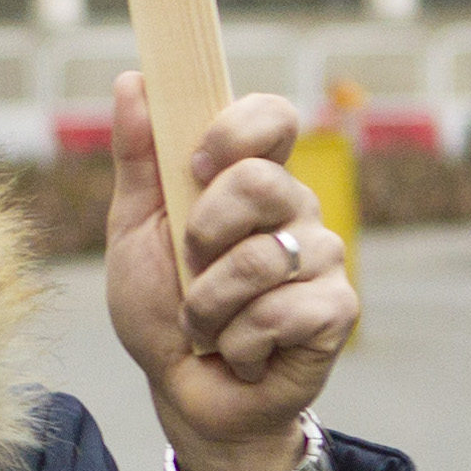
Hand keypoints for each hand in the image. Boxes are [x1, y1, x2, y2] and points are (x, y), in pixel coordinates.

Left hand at [104, 75, 356, 470]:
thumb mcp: (134, 230)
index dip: (235, 131)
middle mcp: (295, 209)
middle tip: (191, 266)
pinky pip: (282, 311)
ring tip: (207, 324)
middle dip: (203, 233)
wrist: (181, 391)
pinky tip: (241, 353)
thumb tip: (133, 80)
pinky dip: (240, 342)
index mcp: (251, 178)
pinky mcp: (337, 310)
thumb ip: (138, 158)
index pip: (273, 117)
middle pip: (260, 182)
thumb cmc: (161, 307)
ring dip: (208, 304)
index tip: (195, 167)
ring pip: (262, 258)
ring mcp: (323, 257)